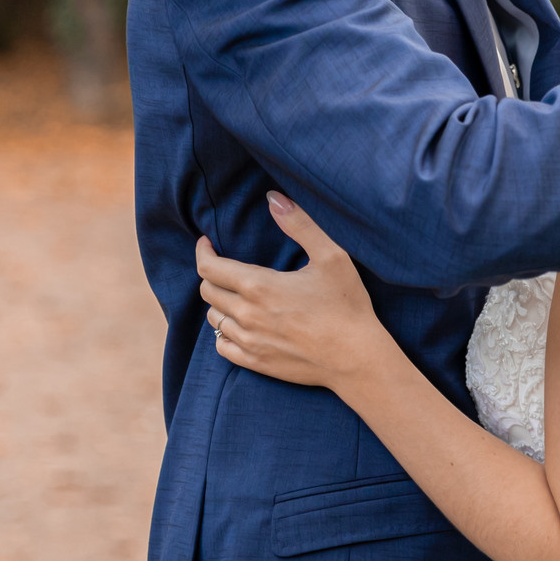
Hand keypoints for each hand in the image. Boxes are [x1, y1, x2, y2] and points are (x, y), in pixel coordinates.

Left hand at [196, 193, 387, 389]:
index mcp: (259, 286)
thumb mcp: (331, 257)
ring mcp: (249, 342)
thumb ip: (300, 224)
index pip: (209, 268)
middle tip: (225, 266)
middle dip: (211, 274)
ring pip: (213, 319)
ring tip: (234, 294)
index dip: (202, 252)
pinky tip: (238, 325)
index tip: (206, 242)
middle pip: (207, 291)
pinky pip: (222, 347)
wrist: (357, 358)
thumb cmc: (347, 305)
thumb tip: (273, 198)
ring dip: (218, 303)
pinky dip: (223, 332)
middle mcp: (247, 315)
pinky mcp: (256, 363)